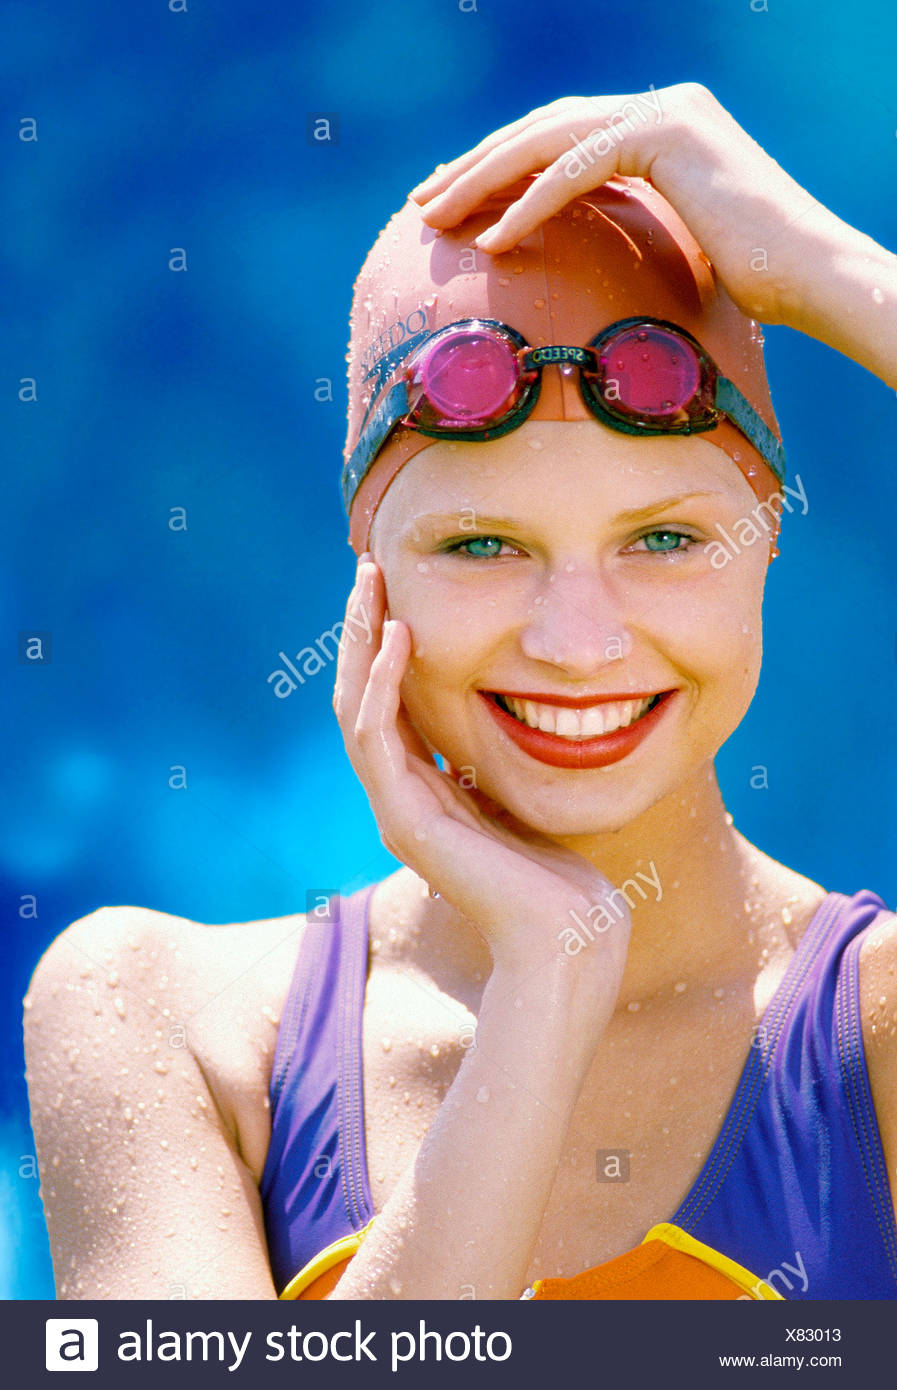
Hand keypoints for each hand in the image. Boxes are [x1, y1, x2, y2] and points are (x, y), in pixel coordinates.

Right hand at [332, 553, 631, 1010]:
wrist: (567, 938)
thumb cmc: (563, 875)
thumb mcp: (524, 794)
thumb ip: (500, 760)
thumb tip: (517, 704)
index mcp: (425, 791)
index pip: (388, 702)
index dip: (387, 642)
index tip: (398, 586)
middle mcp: (400, 797)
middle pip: (360, 696)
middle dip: (364, 629)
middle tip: (369, 567)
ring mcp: (396, 810)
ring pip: (356, 708)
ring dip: (362, 642)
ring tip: (371, 583)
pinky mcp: (406, 821)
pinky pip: (378, 738)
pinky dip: (385, 684)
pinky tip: (400, 637)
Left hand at [409, 83, 824, 325]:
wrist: (812, 276)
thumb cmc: (753, 281)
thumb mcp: (673, 246)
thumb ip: (627, 230)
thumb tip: (581, 267)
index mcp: (657, 127)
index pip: (558, 138)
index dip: (498, 167)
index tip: (451, 201)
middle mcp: (658, 107)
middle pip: (541, 130)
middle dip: (474, 166)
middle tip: (422, 204)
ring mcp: (664, 113)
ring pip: (547, 140)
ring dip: (482, 179)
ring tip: (434, 218)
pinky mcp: (666, 135)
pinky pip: (576, 169)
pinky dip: (529, 204)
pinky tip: (490, 239)